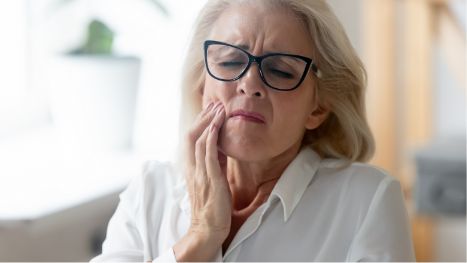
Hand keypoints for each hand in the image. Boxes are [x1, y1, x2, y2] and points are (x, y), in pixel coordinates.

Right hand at [174, 102, 231, 260]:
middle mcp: (193, 168)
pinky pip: (208, 153)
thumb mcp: (213, 179)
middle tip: (214, 104)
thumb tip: (222, 146)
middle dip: (203, 118)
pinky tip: (217, 126)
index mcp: (192, 168)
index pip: (192, 140)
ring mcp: (200, 172)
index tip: (210, 110)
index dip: (200, 123)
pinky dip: (212, 137)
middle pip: (192, 135)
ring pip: (199, 141)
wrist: (208, 228)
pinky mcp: (210, 178)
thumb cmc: (212, 206)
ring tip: (218, 109)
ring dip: (209, 122)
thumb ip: (215, 162)